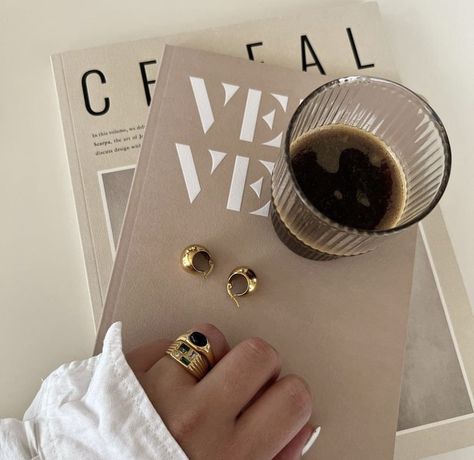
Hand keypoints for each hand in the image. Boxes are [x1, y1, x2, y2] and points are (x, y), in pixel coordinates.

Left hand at [126, 323, 316, 459]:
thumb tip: (299, 425)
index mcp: (230, 458)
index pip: (293, 397)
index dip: (288, 397)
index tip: (275, 401)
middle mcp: (194, 420)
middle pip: (258, 353)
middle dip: (257, 367)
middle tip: (240, 386)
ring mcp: (156, 392)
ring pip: (210, 336)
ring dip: (210, 356)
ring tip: (197, 383)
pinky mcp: (124, 374)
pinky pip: (166, 340)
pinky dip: (170, 357)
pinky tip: (166, 383)